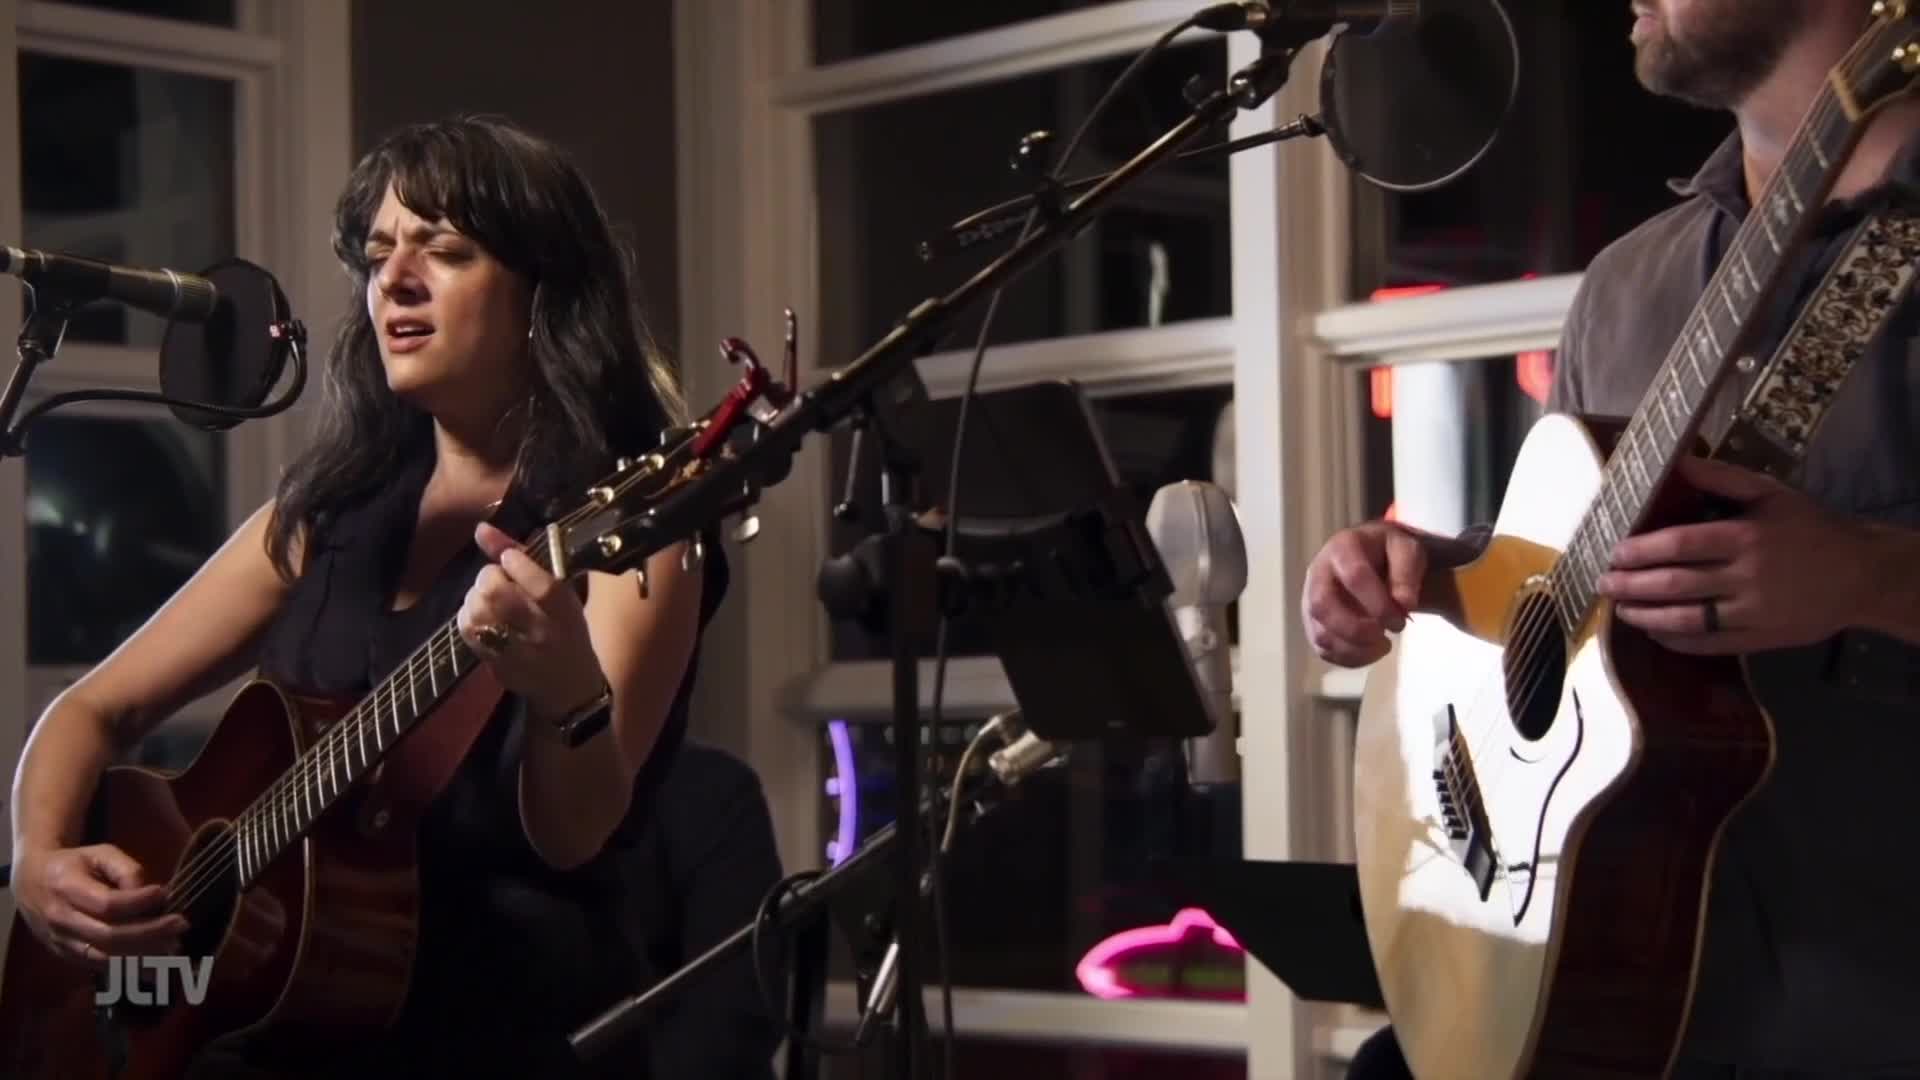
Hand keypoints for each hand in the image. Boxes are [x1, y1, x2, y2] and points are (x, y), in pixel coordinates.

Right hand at [12, 844, 187, 969]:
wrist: (31, 882)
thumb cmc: (74, 864)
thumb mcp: (99, 854)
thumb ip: (126, 869)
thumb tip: (150, 894)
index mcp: (66, 888)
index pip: (106, 903)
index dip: (138, 901)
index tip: (164, 892)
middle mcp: (60, 919)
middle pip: (108, 935)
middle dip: (149, 933)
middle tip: (180, 924)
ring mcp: (61, 941)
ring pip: (104, 957)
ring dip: (142, 957)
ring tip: (173, 949)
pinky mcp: (65, 955)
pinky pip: (98, 967)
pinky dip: (127, 969)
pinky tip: (154, 967)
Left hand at [458, 522, 608, 717]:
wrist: (568, 686)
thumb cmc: (566, 630)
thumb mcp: (560, 594)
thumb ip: (524, 558)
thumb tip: (481, 529)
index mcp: (567, 612)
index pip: (541, 586)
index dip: (517, 563)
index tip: (510, 558)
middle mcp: (544, 634)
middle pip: (499, 597)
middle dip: (488, 577)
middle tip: (495, 578)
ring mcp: (518, 654)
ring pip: (478, 614)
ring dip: (474, 596)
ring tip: (485, 595)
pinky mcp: (497, 666)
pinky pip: (468, 632)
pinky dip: (467, 615)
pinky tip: (479, 614)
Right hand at [1301, 521, 1429, 666]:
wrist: (1371, 556)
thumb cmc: (1387, 553)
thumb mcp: (1407, 549)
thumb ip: (1407, 573)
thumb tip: (1404, 605)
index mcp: (1342, 548)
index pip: (1354, 576)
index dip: (1379, 604)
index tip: (1401, 620)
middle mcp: (1318, 573)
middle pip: (1322, 606)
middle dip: (1356, 629)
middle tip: (1385, 637)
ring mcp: (1311, 600)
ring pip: (1320, 634)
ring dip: (1355, 649)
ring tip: (1383, 646)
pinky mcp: (1314, 623)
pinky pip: (1323, 649)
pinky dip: (1349, 659)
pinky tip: (1372, 652)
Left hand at [1599, 455, 1871, 653]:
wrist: (1863, 573)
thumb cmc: (1811, 528)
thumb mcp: (1771, 493)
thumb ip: (1722, 477)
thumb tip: (1676, 462)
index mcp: (1747, 537)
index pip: (1681, 545)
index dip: (1641, 551)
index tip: (1614, 554)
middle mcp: (1748, 576)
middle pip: (1676, 584)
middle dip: (1632, 586)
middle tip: (1603, 584)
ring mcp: (1754, 612)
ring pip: (1688, 619)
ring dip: (1647, 616)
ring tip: (1620, 610)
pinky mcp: (1762, 639)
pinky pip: (1710, 645)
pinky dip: (1677, 641)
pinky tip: (1655, 633)